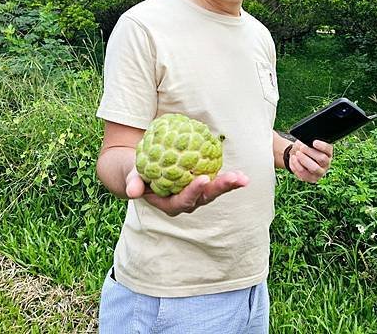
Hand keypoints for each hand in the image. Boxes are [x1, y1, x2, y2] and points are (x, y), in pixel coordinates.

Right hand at [125, 167, 249, 216]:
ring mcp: (196, 194)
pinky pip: (217, 181)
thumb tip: (132, 191)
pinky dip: (229, 179)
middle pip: (205, 197)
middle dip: (221, 188)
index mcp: (170, 203)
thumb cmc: (138, 174)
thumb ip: (133, 183)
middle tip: (235, 179)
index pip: (184, 200)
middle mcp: (186, 202)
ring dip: (230, 185)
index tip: (203, 179)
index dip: (193, 191)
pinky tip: (242, 174)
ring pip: (214, 191)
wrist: (144, 173)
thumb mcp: (132, 177)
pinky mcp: (203, 184)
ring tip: (244, 179)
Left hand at [289, 140, 332, 182]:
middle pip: (322, 159)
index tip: (314, 142)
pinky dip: (297, 165)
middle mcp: (327, 163)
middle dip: (310, 152)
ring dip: (304, 160)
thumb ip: (308, 141)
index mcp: (328, 152)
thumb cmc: (304, 147)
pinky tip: (294, 159)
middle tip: (301, 148)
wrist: (297, 156)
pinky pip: (304, 174)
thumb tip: (304, 144)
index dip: (322, 146)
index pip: (328, 149)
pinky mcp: (312, 179)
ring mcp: (320, 172)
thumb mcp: (306, 141)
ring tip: (297, 153)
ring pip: (314, 168)